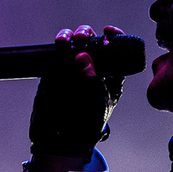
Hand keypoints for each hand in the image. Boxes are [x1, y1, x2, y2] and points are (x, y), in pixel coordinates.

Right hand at [28, 25, 126, 158]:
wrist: (60, 139)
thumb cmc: (86, 124)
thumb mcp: (97, 103)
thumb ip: (93, 80)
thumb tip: (83, 56)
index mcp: (111, 76)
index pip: (116, 51)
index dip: (115, 38)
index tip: (109, 32)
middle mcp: (93, 68)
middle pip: (93, 41)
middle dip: (88, 35)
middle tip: (82, 39)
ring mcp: (73, 67)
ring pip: (74, 42)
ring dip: (72, 35)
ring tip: (67, 41)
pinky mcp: (56, 70)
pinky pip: (58, 52)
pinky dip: (60, 44)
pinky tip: (59, 43)